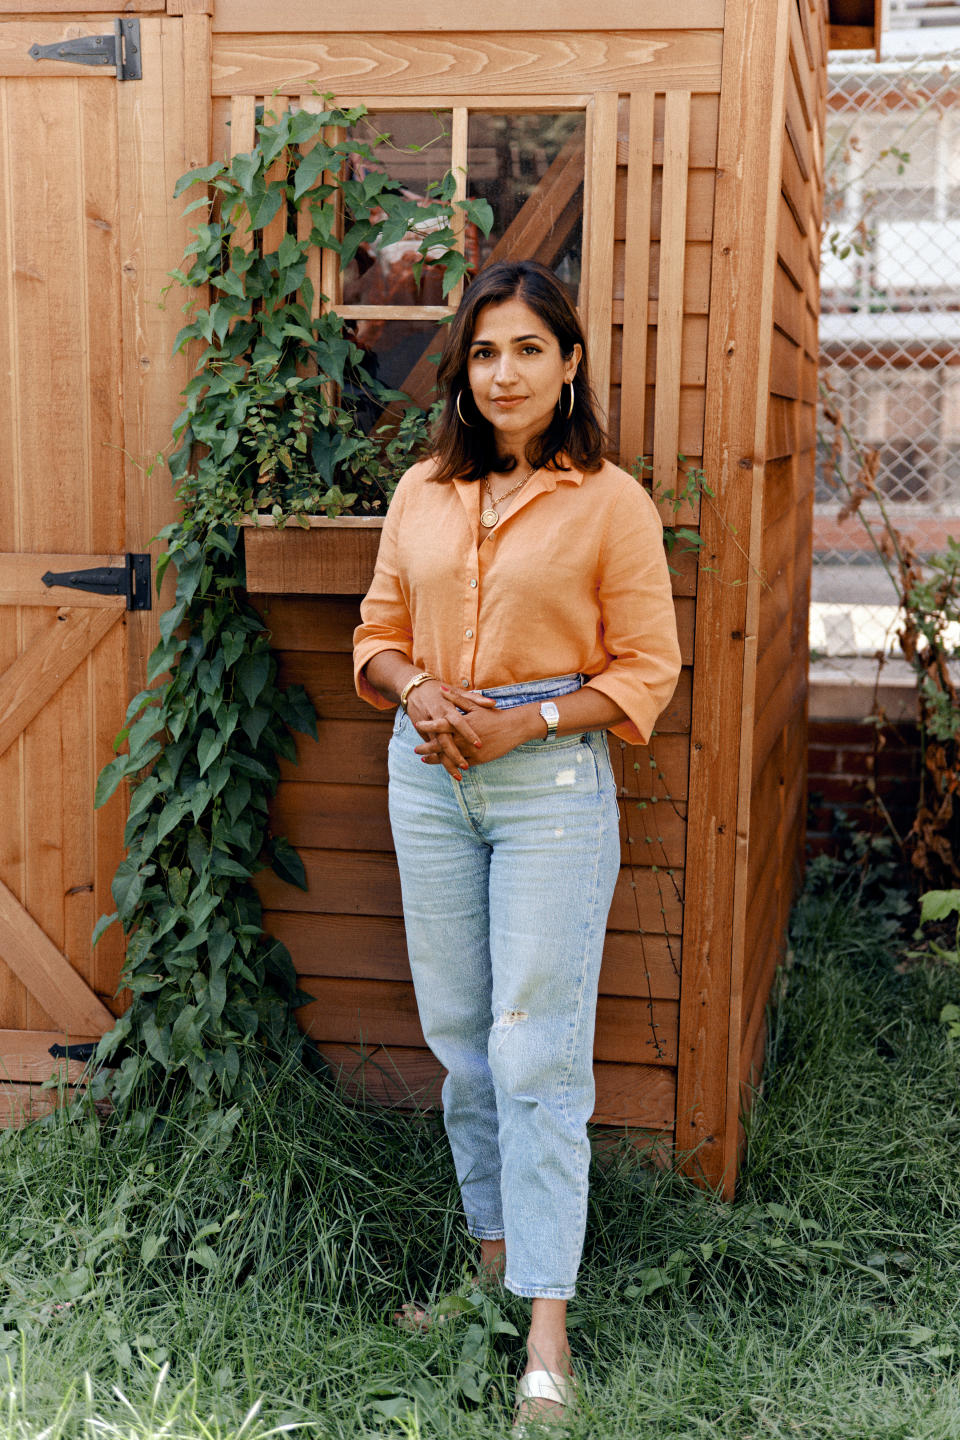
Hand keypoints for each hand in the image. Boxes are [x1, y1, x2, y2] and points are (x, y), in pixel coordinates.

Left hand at [414, 685, 538, 773]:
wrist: (513, 728)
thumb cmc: (493, 715)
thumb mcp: (474, 705)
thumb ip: (455, 698)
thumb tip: (440, 689)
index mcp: (462, 723)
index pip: (440, 725)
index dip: (427, 725)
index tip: (417, 724)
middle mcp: (464, 738)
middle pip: (441, 744)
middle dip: (426, 748)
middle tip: (416, 749)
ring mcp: (471, 751)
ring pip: (449, 757)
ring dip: (435, 759)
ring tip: (425, 759)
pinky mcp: (478, 759)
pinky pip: (461, 764)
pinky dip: (451, 765)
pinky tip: (443, 765)